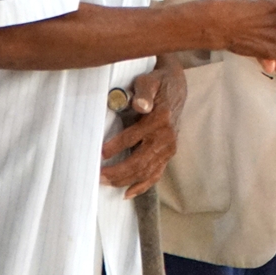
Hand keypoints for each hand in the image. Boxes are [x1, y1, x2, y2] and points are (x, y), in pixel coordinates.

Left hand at [100, 58, 185, 197]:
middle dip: (118, 171)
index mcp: (160, 119)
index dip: (116, 146)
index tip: (100, 154)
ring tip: (105, 183)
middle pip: (140, 160)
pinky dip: (142, 186)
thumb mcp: (149, 81)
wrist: (176, 88)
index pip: (134, 137)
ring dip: (125, 180)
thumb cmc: (157, 84)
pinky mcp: (168, 154)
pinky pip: (156, 174)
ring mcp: (169, 148)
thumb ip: (143, 93)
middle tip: (98, 175)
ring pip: (146, 171)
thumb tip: (139, 105)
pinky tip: (127, 193)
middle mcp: (166, 137)